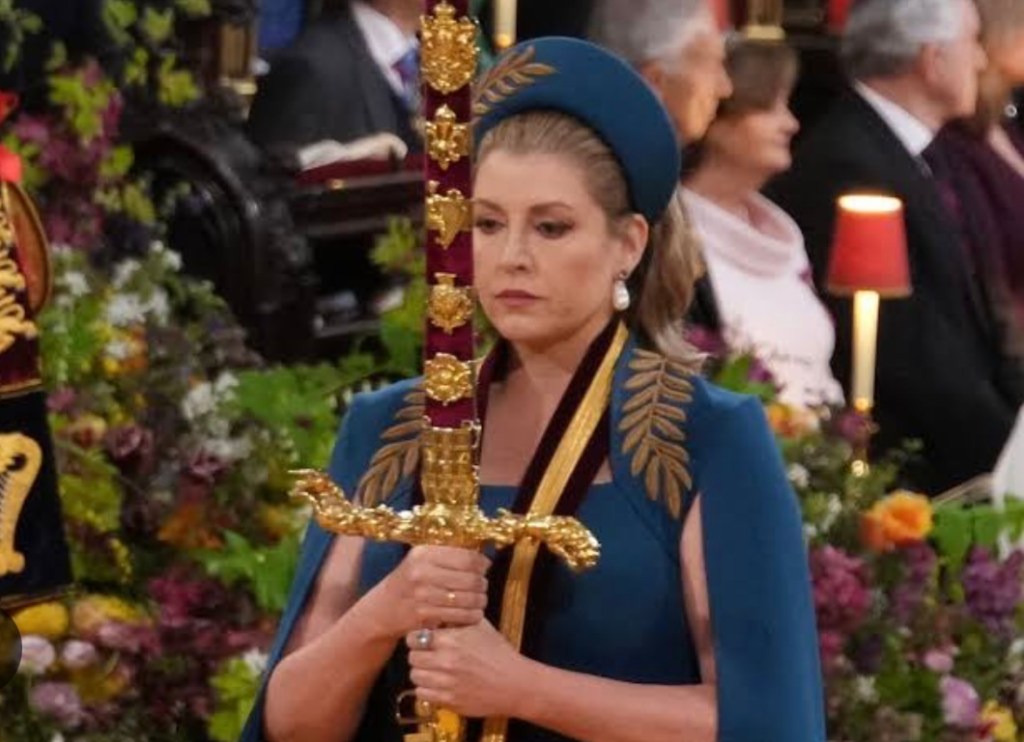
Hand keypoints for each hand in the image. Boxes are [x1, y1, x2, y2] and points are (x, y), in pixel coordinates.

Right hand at [372, 545, 489, 639]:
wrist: (384, 607)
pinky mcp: (424, 615)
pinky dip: (472, 616)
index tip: (485, 566)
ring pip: (468, 599)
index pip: (467, 557)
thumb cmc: (410, 580)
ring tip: (480, 600)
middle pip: (471, 579)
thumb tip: (483, 555)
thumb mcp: (422, 559)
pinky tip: (473, 613)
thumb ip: (448, 555)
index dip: (482, 563)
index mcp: (424, 554)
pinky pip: (460, 615)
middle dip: (482, 584)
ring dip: (480, 601)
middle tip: (483, 586)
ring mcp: (423, 595)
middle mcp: (422, 572)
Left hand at [406, 620, 530, 718]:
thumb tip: (437, 608)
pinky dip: (426, 689)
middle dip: (418, 654)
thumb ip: (456, 616)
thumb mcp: (479, 626)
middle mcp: (445, 661)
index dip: (416, 637)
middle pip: (412, 657)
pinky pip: (422, 694)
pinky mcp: (448, 701)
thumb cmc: (498, 652)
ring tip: (432, 669)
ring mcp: (446, 683)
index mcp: (451, 640)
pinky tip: (437, 684)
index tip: (422, 639)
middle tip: (427, 654)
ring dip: (421, 672)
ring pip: (415, 676)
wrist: (514, 683)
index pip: (415, 637)